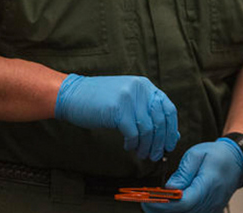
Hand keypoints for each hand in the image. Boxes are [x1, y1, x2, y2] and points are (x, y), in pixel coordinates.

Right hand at [54, 74, 178, 160]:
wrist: (71, 94)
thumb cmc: (100, 101)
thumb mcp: (128, 101)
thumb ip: (147, 112)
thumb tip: (170, 133)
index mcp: (146, 86)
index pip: (168, 109)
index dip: (171, 129)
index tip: (170, 144)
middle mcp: (141, 89)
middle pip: (160, 120)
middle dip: (160, 142)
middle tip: (157, 155)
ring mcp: (129, 98)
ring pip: (147, 129)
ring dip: (147, 146)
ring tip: (143, 154)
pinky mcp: (118, 110)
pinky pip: (133, 133)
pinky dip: (133, 143)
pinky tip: (129, 147)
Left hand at [142, 138, 242, 212]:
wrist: (236, 161)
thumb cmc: (218, 155)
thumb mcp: (197, 154)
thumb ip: (182, 172)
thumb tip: (169, 188)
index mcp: (208, 184)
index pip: (183, 203)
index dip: (162, 205)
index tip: (148, 201)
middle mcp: (211, 200)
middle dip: (161, 209)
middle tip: (148, 200)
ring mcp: (212, 208)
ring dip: (169, 211)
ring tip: (159, 200)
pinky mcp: (210, 210)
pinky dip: (179, 211)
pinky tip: (172, 203)